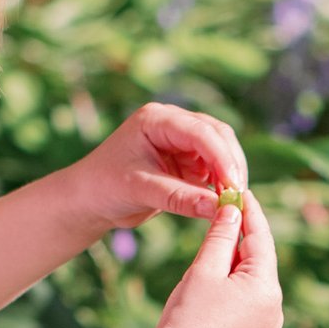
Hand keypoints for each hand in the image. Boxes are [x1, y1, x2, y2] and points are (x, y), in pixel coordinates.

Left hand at [80, 102, 250, 228]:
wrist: (90, 200)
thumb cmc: (105, 187)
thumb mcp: (142, 190)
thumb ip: (180, 198)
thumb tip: (218, 208)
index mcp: (156, 119)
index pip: (200, 131)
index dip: (222, 157)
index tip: (233, 187)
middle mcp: (172, 124)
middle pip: (218, 135)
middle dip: (231, 164)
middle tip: (238, 197)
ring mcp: (181, 142)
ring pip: (221, 151)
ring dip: (229, 174)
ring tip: (232, 202)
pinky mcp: (187, 161)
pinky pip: (214, 169)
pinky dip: (222, 184)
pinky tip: (223, 203)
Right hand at [147, 193, 281, 327]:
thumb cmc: (187, 316)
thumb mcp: (203, 269)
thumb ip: (221, 237)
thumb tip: (233, 211)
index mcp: (266, 288)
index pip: (261, 240)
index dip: (250, 213)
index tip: (242, 193)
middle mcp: (276, 315)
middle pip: (259, 272)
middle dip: (241, 252)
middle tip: (222, 229)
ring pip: (256, 301)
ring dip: (239, 286)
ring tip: (212, 280)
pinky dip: (238, 316)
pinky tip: (216, 314)